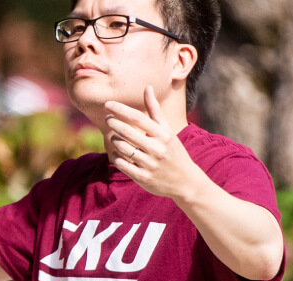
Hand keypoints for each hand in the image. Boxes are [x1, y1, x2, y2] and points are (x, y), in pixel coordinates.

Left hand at [104, 86, 205, 201]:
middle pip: (127, 132)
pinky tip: (118, 153)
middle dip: (114, 123)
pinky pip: (121, 164)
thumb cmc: (174, 151)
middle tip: (108, 118)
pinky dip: (116, 156)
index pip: (138, 118)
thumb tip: (147, 87)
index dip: (120, 110)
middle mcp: (157, 149)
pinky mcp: (143, 178)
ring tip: (115, 137)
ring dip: (115, 140)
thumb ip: (155, 110)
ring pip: (122, 148)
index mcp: (163, 135)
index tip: (107, 104)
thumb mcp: (167, 130)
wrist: (185, 181)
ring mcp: (149, 164)